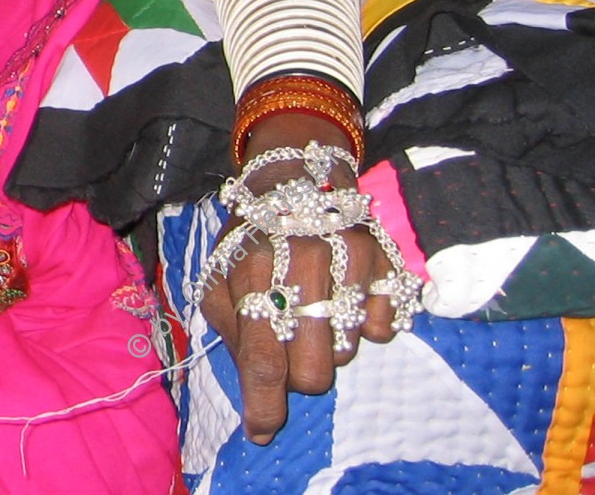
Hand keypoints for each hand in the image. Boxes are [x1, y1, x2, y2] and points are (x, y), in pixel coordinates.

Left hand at [200, 114, 398, 444]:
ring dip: (327, 345)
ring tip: (310, 309)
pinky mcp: (387, 263)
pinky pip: (383, 329)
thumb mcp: (221, 275)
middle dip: (298, 375)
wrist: (295, 177)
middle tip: (288, 347)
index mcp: (253, 268)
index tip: (263, 432)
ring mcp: (351, 262)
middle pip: (314, 371)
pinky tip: (342, 297)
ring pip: (348, 353)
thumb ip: (230, 328)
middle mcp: (305, 264)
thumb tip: (254, 387)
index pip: (263, 358)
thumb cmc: (251, 236)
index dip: (264, 405)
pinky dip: (363, 326)